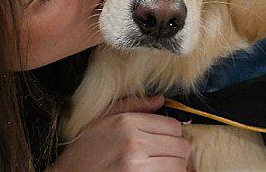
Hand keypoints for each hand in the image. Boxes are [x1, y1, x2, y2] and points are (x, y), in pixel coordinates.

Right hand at [50, 95, 192, 171]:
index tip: (165, 141)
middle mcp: (134, 143)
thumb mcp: (103, 119)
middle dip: (177, 152)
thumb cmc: (84, 151)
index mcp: (127, 123)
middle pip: (181, 146)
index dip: (173, 135)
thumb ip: (133, 105)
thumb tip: (161, 100)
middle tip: (165, 156)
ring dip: (174, 167)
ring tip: (161, 166)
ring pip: (178, 165)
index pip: (174, 126)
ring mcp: (136, 166)